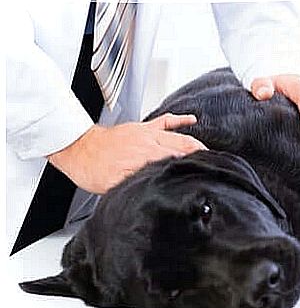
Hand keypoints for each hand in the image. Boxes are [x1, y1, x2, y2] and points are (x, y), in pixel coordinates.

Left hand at [48, 113, 206, 193]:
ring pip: (178, 136)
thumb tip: (158, 187)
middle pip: (182, 149)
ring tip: (208, 152)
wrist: (78, 150)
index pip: (176, 162)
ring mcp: (147, 134)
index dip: (191, 169)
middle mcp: (149, 144)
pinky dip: (180, 120)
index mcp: (144, 158)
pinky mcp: (143, 127)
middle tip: (212, 165)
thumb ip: (138, 184)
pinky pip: (165, 122)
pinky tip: (190, 120)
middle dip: (199, 157)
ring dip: (195, 143)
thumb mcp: (115, 186)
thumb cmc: (93, 169)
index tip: (204, 175)